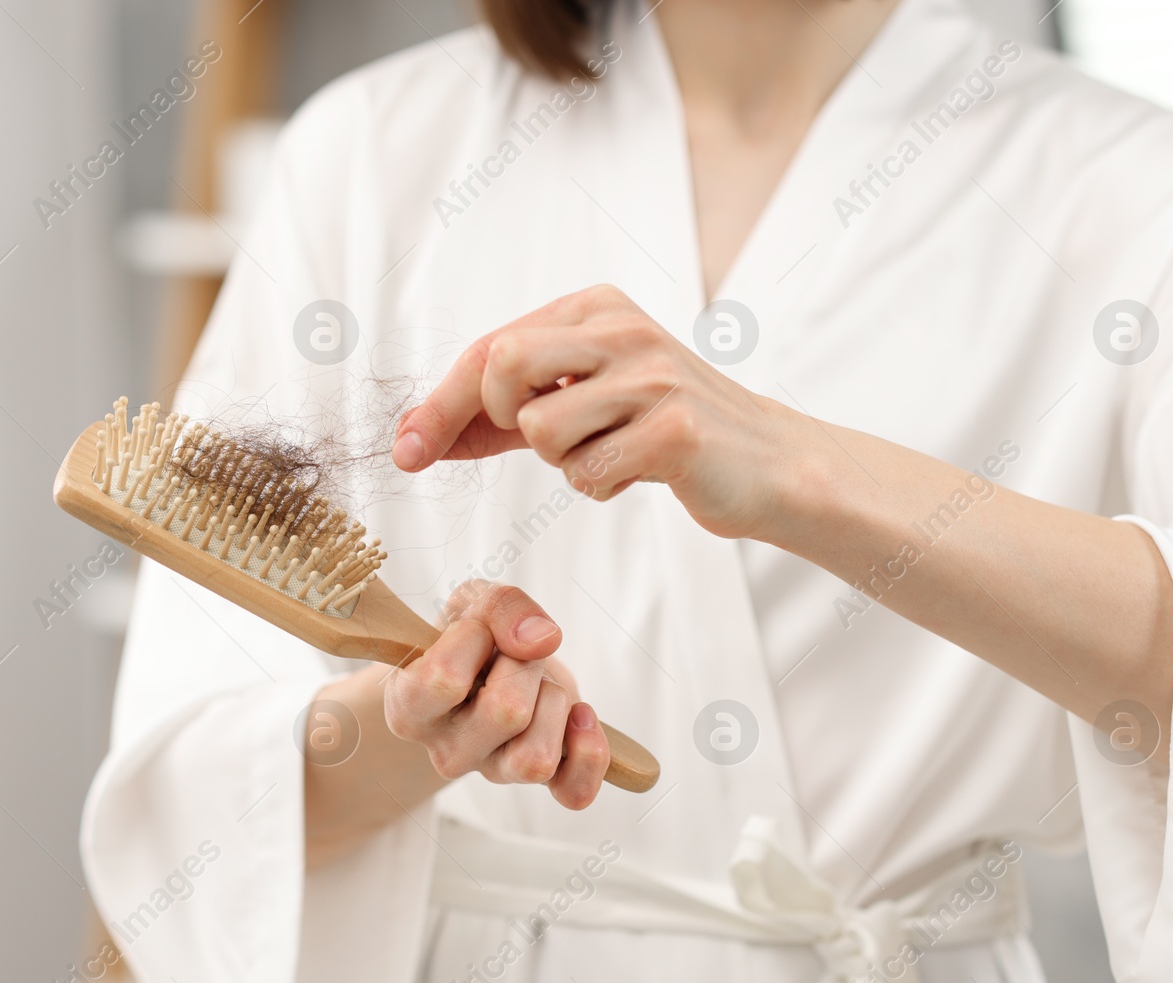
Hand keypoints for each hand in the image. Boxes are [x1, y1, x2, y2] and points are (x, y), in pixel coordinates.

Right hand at [384, 581, 609, 809]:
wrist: (493, 662)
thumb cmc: (472, 634)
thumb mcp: (473, 601)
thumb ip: (500, 607)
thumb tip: (541, 641)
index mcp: (409, 708)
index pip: (446, 678)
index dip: (476, 638)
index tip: (475, 630)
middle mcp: (446, 752)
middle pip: (507, 713)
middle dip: (526, 665)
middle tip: (513, 655)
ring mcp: (492, 771)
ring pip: (536, 759)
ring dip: (554, 702)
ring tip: (538, 685)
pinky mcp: (539, 782)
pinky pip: (573, 792)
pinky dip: (590, 753)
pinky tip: (582, 717)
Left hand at [391, 284, 798, 540]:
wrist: (767, 461)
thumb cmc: (662, 429)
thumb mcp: (581, 403)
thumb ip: (502, 413)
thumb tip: (415, 436)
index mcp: (595, 307)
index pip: (491, 348)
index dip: (438, 404)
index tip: (405, 452)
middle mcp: (622, 328)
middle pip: (502, 365)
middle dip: (499, 419)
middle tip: (541, 438)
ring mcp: (653, 375)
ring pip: (541, 430)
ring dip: (564, 463)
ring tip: (612, 452)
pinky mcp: (676, 429)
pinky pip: (589, 472)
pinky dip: (601, 485)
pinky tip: (640, 471)